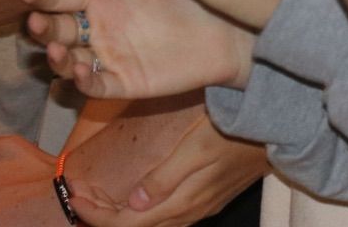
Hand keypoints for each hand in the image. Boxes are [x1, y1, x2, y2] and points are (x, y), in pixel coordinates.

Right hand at [21, 0, 253, 97]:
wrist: (228, 25)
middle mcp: (97, 23)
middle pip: (56, 24)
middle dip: (40, 20)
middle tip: (32, 14)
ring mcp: (108, 53)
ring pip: (68, 58)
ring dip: (55, 53)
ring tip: (53, 45)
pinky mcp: (125, 81)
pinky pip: (97, 84)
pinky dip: (84, 80)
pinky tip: (79, 70)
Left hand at [85, 112, 267, 226]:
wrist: (276, 131)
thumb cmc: (234, 131)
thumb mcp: (197, 147)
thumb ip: (165, 178)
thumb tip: (134, 203)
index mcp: (181, 202)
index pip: (127, 222)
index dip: (95, 215)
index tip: (71, 198)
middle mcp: (189, 212)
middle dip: (104, 218)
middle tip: (79, 200)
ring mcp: (201, 208)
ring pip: (155, 225)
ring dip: (125, 217)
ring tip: (101, 202)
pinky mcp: (209, 199)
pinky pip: (170, 217)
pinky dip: (146, 213)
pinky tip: (141, 199)